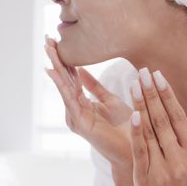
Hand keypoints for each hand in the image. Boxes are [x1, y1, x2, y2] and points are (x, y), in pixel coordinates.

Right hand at [43, 35, 133, 169]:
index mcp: (82, 104)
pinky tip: (55, 71)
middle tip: (47, 40)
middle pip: (63, 80)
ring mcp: (76, 117)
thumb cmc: (128, 125)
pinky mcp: (80, 123)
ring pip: (63, 87)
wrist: (139, 145)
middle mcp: (75, 110)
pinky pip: (69, 100)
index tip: (56, 41)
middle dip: (56, 59)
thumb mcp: (110, 100)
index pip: (70, 78)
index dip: (64, 60)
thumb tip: (80, 69)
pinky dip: (62, 84)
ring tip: (49, 50)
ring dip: (56, 67)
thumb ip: (94, 86)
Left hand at [129, 68, 186, 185]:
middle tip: (143, 72)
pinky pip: (140, 151)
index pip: (179, 117)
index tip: (158, 75)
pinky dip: (137, 133)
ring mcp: (163, 169)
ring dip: (141, 106)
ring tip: (134, 85)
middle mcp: (181, 159)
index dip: (168, 95)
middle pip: (163, 120)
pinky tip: (133, 115)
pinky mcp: (145, 178)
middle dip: (152, 94)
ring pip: (151, 132)